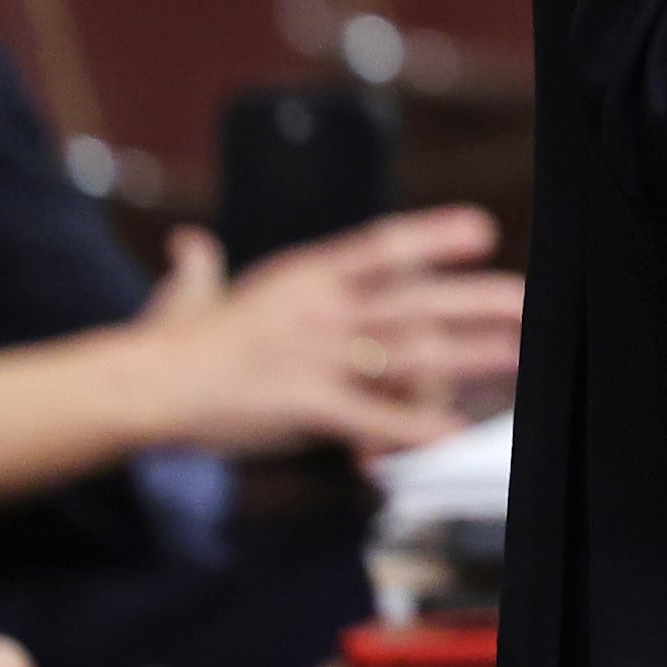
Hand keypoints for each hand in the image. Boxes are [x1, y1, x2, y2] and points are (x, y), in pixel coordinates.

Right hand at [129, 206, 527, 459]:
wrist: (138, 386)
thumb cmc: (165, 343)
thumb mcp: (190, 294)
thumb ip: (200, 267)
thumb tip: (188, 242)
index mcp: (301, 278)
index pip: (380, 247)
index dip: (434, 237)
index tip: (483, 231)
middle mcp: (319, 310)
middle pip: (414, 301)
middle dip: (477, 302)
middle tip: (528, 303)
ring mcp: (315, 356)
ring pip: (408, 353)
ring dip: (468, 356)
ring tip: (516, 357)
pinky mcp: (302, 405)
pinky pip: (369, 417)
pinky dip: (412, 428)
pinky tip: (449, 436)